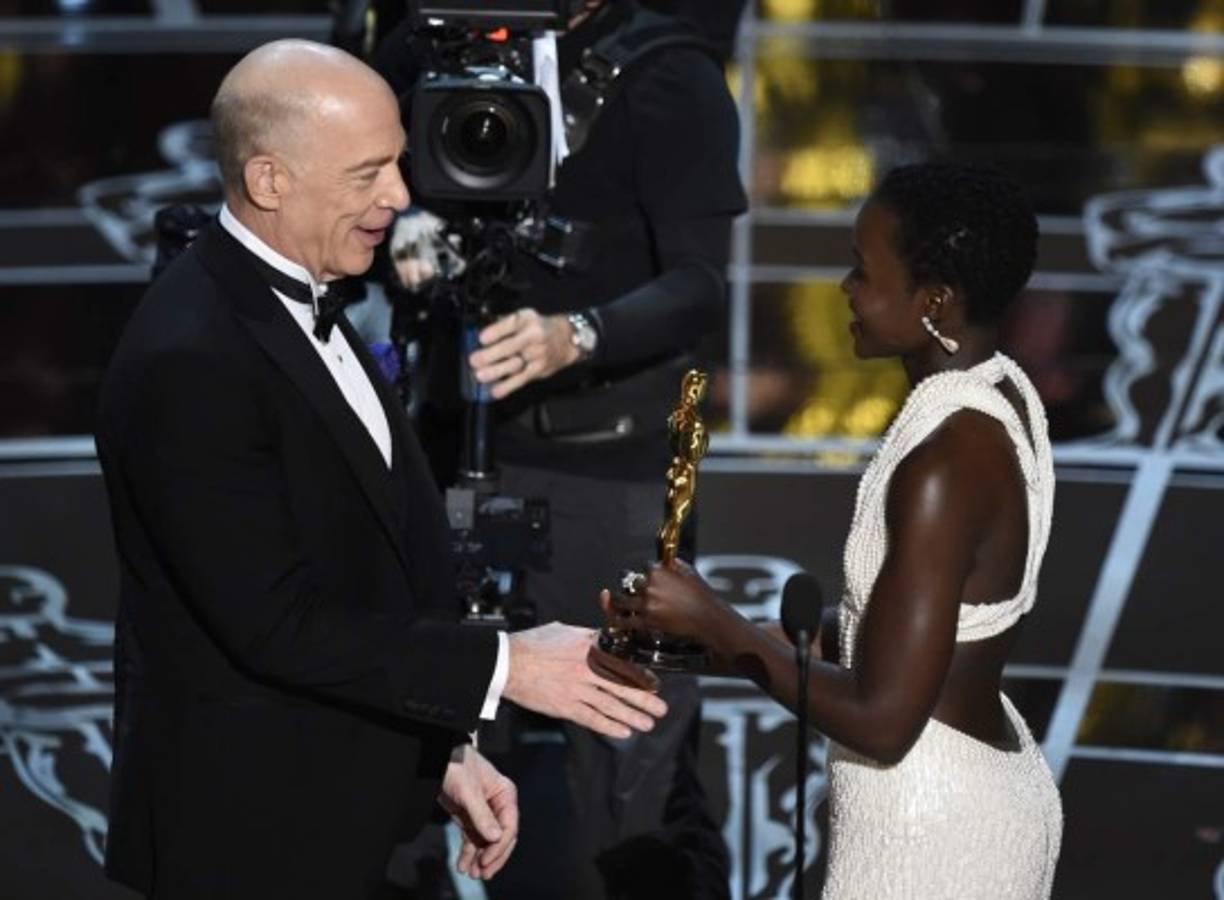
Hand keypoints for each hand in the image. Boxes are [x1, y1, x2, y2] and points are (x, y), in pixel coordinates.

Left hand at [439, 745, 518, 880]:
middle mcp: (498, 805)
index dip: (499, 846)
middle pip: (501, 837)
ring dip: (480, 858)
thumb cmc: (455, 764)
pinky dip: (469, 853)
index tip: (486, 860)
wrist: (436, 757)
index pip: (509, 826)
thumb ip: (481, 814)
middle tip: (482, 873)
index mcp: (505, 794)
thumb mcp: (467, 790)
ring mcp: (484, 812)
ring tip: (471, 874)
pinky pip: (473, 839)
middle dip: (492, 856)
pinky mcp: (470, 817)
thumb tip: (496, 837)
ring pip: (487, 842)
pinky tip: (463, 865)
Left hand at [468, 307, 579, 398]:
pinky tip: (495, 391)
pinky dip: (508, 386)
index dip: (495, 332)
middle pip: (510, 346)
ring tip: (480, 376)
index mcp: (527, 319)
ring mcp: (537, 354)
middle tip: (474, 360)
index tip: (481, 339)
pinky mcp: (539, 370)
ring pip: (514, 365)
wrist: (567, 339)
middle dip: (490, 355)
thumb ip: (504, 324)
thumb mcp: (525, 317)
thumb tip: (478, 336)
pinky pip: (521, 379)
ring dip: (496, 372)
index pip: (510, 324)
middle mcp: (533, 336)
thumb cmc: (538, 328)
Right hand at [504, 622, 667, 738]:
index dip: (640, 674)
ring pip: (611, 705)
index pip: (621, 661)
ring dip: (633, 716)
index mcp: (588, 647)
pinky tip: (624, 732)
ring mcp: (576, 689)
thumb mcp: (565, 631)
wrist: (507, 663)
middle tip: (661, 707)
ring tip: (648, 723)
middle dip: (645, 699)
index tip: (654, 682)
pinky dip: (609, 726)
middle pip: (622, 686)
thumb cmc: (533, 644)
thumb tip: (604, 637)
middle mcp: (586, 669)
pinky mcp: (565, 706)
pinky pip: (592, 718)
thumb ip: (587, 635)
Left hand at [600, 561, 736, 648]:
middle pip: (628, 582)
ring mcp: (647, 604)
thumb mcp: (689, 571)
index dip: (644, 573)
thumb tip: (665, 561)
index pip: (643, 567)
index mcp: (659, 571)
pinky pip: (625, 620)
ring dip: (617, 602)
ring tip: (616, 602)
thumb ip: (673, 564)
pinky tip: (616, 619)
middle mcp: (650, 586)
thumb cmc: (701, 595)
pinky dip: (618, 620)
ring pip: (621, 601)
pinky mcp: (647, 621)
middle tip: (626, 590)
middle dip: (627, 585)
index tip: (644, 577)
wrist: (707, 618)